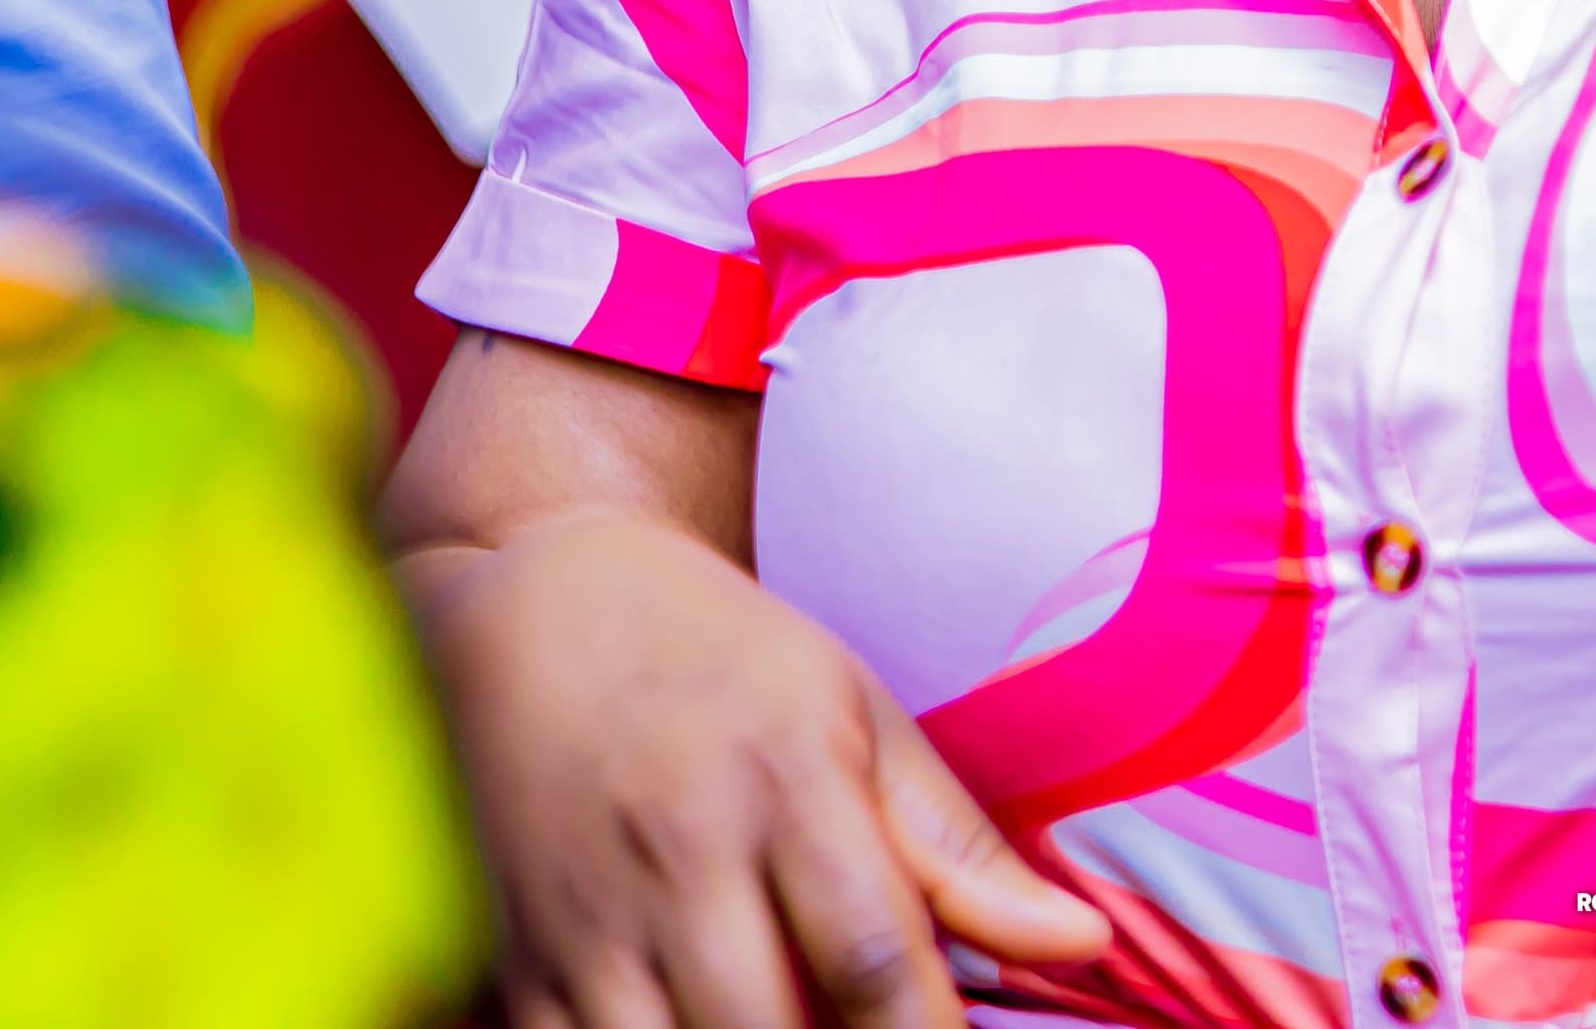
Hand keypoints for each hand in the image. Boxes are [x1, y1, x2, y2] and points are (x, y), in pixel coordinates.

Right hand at [416, 510, 1110, 1027]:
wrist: (540, 608)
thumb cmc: (726, 660)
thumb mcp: (857, 715)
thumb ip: (957, 847)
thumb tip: (1078, 943)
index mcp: (785, 780)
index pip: (872, 951)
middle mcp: (679, 856)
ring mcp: (586, 918)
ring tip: (797, 1028)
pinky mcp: (517, 963)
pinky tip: (702, 1028)